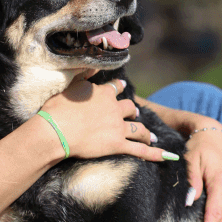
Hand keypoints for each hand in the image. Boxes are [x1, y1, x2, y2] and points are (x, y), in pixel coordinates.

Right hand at [42, 78, 168, 161]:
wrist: (55, 130)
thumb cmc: (57, 108)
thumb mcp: (71, 86)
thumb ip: (85, 76)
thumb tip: (94, 66)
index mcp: (103, 93)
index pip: (115, 88)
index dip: (119, 87)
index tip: (122, 87)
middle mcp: (114, 108)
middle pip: (130, 107)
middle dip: (133, 111)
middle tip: (134, 114)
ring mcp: (118, 127)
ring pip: (138, 128)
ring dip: (145, 132)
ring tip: (150, 135)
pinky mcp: (118, 144)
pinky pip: (140, 150)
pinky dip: (154, 153)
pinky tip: (165, 156)